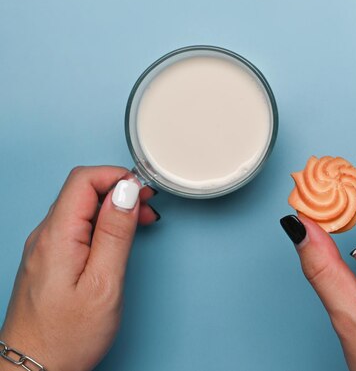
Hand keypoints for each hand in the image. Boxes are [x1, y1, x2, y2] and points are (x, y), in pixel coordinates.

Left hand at [0, 166, 158, 370]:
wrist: (34, 369)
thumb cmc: (67, 336)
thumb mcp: (104, 283)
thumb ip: (115, 234)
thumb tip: (126, 192)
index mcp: (57, 236)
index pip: (83, 180)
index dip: (117, 176)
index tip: (143, 191)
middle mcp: (45, 236)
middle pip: (81, 190)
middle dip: (119, 190)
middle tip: (149, 208)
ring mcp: (44, 248)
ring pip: (79, 208)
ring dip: (112, 207)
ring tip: (140, 223)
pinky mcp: (48, 260)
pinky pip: (75, 227)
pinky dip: (101, 224)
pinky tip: (118, 239)